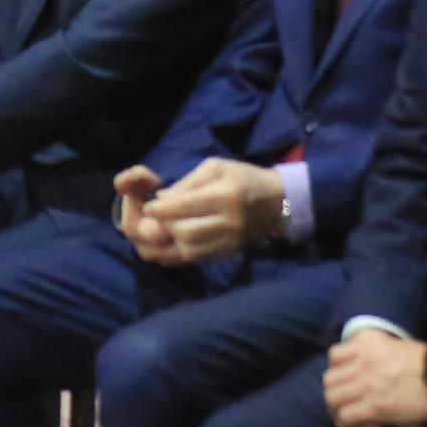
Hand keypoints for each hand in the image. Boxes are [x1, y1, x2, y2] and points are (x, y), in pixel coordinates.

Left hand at [114, 156, 284, 267]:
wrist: (278, 202)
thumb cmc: (244, 177)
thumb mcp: (216, 167)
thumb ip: (187, 183)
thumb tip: (159, 199)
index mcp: (224, 196)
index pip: (185, 207)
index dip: (161, 210)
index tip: (148, 207)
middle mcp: (228, 223)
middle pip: (185, 233)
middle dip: (162, 226)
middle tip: (154, 219)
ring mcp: (229, 242)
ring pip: (188, 251)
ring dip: (167, 242)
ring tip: (160, 230)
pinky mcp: (228, 254)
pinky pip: (196, 259)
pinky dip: (177, 254)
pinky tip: (168, 243)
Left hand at [324, 326, 426, 426]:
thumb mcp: (401, 347)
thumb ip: (383, 353)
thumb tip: (379, 365)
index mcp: (368, 343)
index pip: (335, 355)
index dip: (337, 369)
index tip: (344, 379)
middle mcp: (361, 362)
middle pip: (330, 379)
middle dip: (334, 393)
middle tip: (343, 403)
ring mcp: (365, 384)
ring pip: (333, 399)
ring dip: (337, 410)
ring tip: (346, 418)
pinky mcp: (373, 407)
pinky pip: (346, 417)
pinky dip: (345, 425)